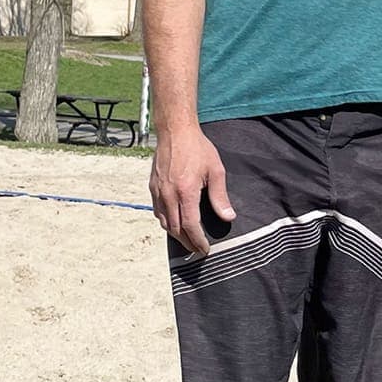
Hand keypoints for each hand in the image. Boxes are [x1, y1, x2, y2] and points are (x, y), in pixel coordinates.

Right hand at [149, 122, 234, 254]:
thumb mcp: (216, 170)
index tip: (204, 249)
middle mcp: (168, 194)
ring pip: (164, 222)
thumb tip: (228, 217)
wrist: (175, 131)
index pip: (190, 225)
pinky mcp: (152, 187)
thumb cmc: (198, 148)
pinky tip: (174, 223)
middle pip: (175, 229)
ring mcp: (158, 191)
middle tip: (197, 249)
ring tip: (187, 240)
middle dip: (187, 242)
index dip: (197, 240)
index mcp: (185, 191)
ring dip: (175, 234)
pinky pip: (157, 211)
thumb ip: (220, 196)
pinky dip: (166, 222)